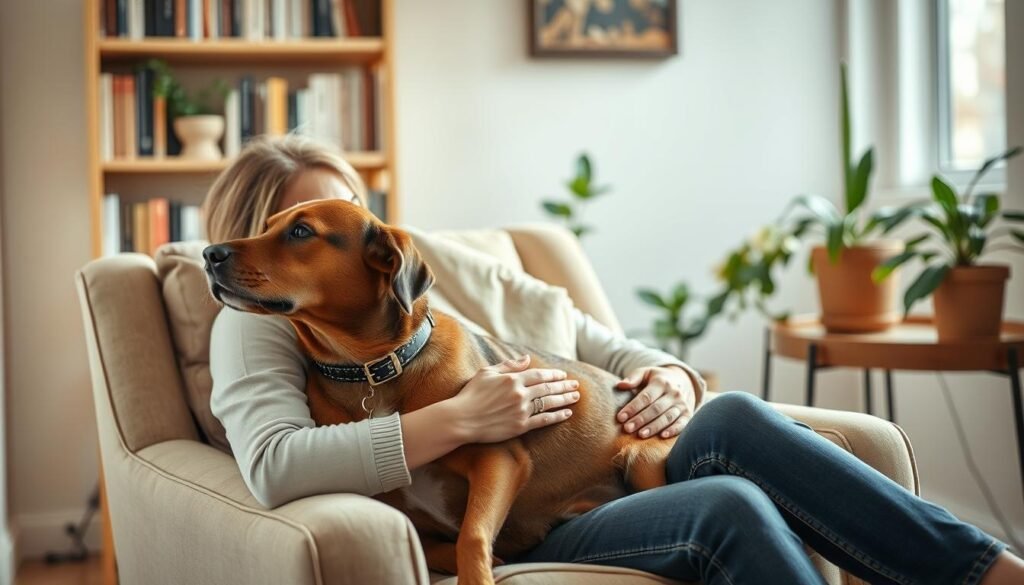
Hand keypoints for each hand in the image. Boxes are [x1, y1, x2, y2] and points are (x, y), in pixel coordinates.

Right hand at [449, 354, 579, 443]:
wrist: (462, 419)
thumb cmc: (471, 395)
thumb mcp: (487, 373)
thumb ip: (508, 365)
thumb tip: (526, 358)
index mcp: (512, 379)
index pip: (539, 375)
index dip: (553, 375)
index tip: (563, 375)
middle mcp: (520, 394)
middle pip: (548, 388)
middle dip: (564, 386)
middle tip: (576, 385)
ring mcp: (521, 411)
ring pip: (549, 403)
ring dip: (565, 399)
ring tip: (576, 397)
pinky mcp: (520, 426)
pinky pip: (544, 420)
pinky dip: (557, 416)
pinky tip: (567, 413)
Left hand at [615, 365, 696, 438]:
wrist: (681, 381)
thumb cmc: (656, 379)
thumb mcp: (645, 373)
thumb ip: (633, 378)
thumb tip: (620, 385)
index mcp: (661, 382)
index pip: (646, 397)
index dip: (633, 408)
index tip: (620, 417)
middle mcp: (674, 393)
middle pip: (656, 409)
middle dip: (641, 419)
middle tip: (627, 428)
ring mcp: (682, 404)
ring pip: (667, 417)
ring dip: (654, 427)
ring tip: (641, 435)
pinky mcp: (688, 414)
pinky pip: (682, 424)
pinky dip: (673, 430)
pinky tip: (662, 436)